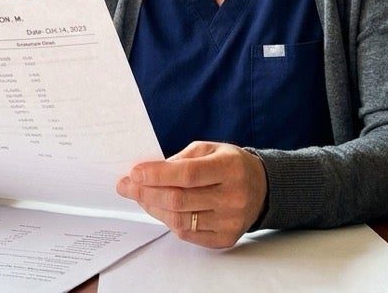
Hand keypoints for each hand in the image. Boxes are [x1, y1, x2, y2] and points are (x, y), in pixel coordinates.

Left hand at [116, 141, 266, 247]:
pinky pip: (187, 234)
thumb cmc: (230, 165)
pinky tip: (160, 209)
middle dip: (146, 192)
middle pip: (179, 200)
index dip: (157, 175)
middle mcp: (233, 196)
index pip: (187, 174)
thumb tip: (147, 173)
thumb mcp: (209, 149)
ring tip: (140, 196)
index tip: (134, 172)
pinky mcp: (226, 238)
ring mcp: (230, 221)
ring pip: (179, 220)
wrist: (262, 188)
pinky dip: (168, 221)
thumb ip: (180, 159)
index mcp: (230, 168)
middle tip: (126, 185)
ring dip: (153, 208)